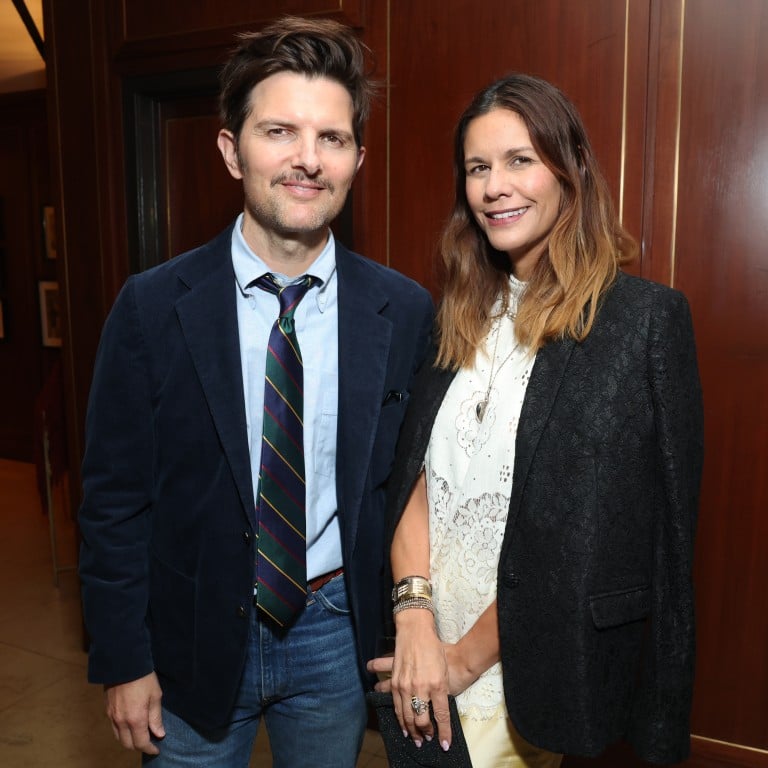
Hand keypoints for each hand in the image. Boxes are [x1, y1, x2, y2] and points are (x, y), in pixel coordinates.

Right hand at [104, 671, 164, 753]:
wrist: (124, 663)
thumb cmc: (143, 678)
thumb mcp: (155, 696)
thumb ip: (156, 717)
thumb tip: (159, 734)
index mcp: (135, 719)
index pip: (141, 743)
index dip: (149, 749)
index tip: (156, 749)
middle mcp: (121, 721)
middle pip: (128, 744)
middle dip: (139, 746)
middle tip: (149, 742)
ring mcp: (112, 716)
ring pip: (119, 737)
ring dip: (129, 740)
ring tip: (140, 735)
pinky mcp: (107, 710)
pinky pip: (114, 727)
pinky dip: (121, 732)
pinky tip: (129, 725)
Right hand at [372, 610, 452, 750]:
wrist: (416, 632)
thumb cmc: (434, 651)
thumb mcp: (443, 673)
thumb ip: (441, 693)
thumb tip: (439, 712)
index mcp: (437, 685)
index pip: (441, 716)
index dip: (443, 733)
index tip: (444, 744)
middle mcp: (420, 688)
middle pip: (421, 720)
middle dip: (424, 734)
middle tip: (427, 740)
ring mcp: (405, 686)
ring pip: (406, 716)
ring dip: (410, 729)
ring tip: (413, 737)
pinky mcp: (394, 682)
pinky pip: (394, 705)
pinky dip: (398, 717)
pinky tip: (400, 724)